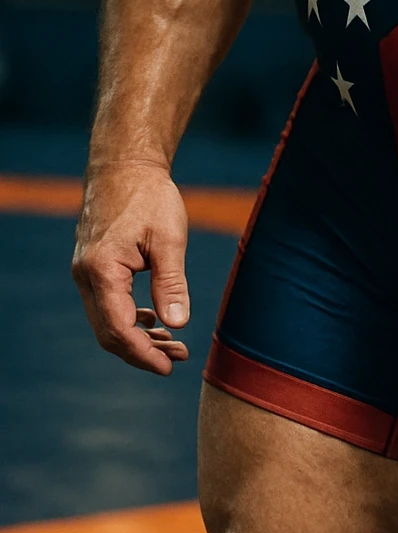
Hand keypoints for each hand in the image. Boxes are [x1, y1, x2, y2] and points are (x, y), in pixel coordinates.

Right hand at [72, 162, 190, 375]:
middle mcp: (86, 276)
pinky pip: (107, 303)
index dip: (143, 354)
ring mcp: (85, 272)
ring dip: (137, 337)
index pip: (118, 330)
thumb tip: (177, 325)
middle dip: (142, 351)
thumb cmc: (149, 195)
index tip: (169, 367)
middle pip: (108, 332)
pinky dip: (129, 318)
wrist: (124, 165)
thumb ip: (171, 283)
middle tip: (177, 358)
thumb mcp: (168, 237)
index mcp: (102, 271)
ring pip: (107, 319)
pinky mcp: (93, 266)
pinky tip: (153, 321)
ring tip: (173, 344)